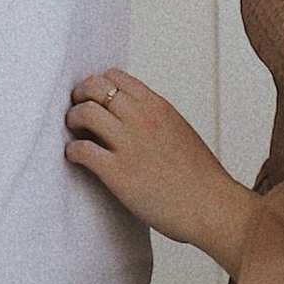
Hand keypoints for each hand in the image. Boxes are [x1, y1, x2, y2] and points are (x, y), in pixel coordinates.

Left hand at [65, 70, 254, 266]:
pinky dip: (72, 151)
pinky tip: (76, 158)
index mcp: (158, 106)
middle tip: (77, 111)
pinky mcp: (118, 173)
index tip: (93, 97)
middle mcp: (142, 119)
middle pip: (95, 87)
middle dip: (80, 96)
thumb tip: (129, 115)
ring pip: (84, 113)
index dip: (98, 84)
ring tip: (75, 133)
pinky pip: (82, 150)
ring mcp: (129, 144)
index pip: (116, 76)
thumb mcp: (178, 131)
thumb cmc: (199, 177)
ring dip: (73, 120)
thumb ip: (153, 118)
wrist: (211, 207)